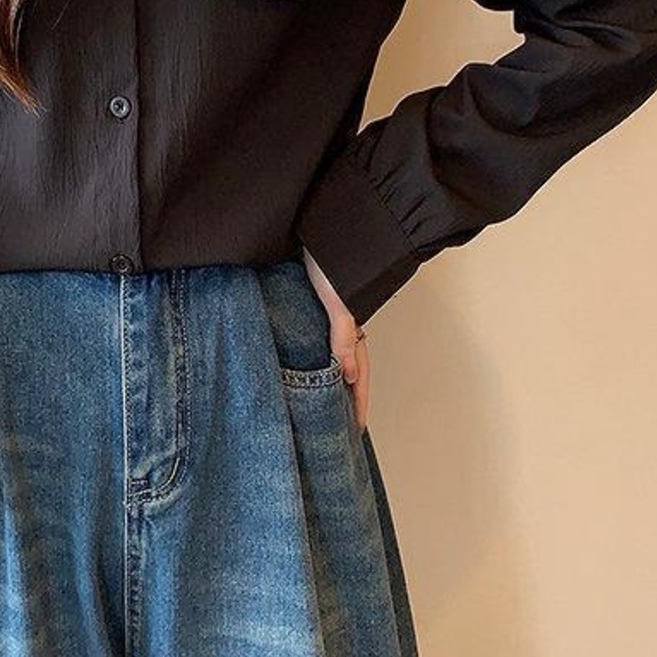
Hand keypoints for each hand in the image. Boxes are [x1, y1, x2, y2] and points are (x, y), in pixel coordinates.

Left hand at [301, 246, 370, 432]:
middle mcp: (339, 326)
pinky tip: (299, 369)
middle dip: (343, 399)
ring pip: (328, 358)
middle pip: (345, 371)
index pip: (357, 377)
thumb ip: (342, 336)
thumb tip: (347, 375)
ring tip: (317, 406)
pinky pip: (310, 342)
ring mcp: (323, 317)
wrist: (321, 225)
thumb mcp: (338, 300)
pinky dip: (308, 359)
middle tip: (336, 428)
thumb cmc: (331, 258)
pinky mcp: (305, 306)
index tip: (355, 432)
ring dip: (325, 381)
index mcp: (351, 327)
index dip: (357, 405)